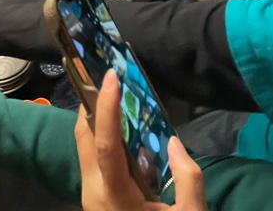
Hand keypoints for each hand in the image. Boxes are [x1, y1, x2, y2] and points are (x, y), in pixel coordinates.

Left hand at [75, 70, 206, 210]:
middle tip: (109, 76)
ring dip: (96, 117)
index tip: (111, 77)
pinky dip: (101, 135)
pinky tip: (121, 129)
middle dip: (94, 103)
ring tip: (114, 93)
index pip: (104, 143)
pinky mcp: (94, 197)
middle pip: (84, 137)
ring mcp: (90, 194)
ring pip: (84, 145)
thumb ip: (189, 180)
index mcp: (115, 196)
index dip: (106, 107)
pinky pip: (91, 157)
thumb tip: (176, 142)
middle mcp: (93, 191)